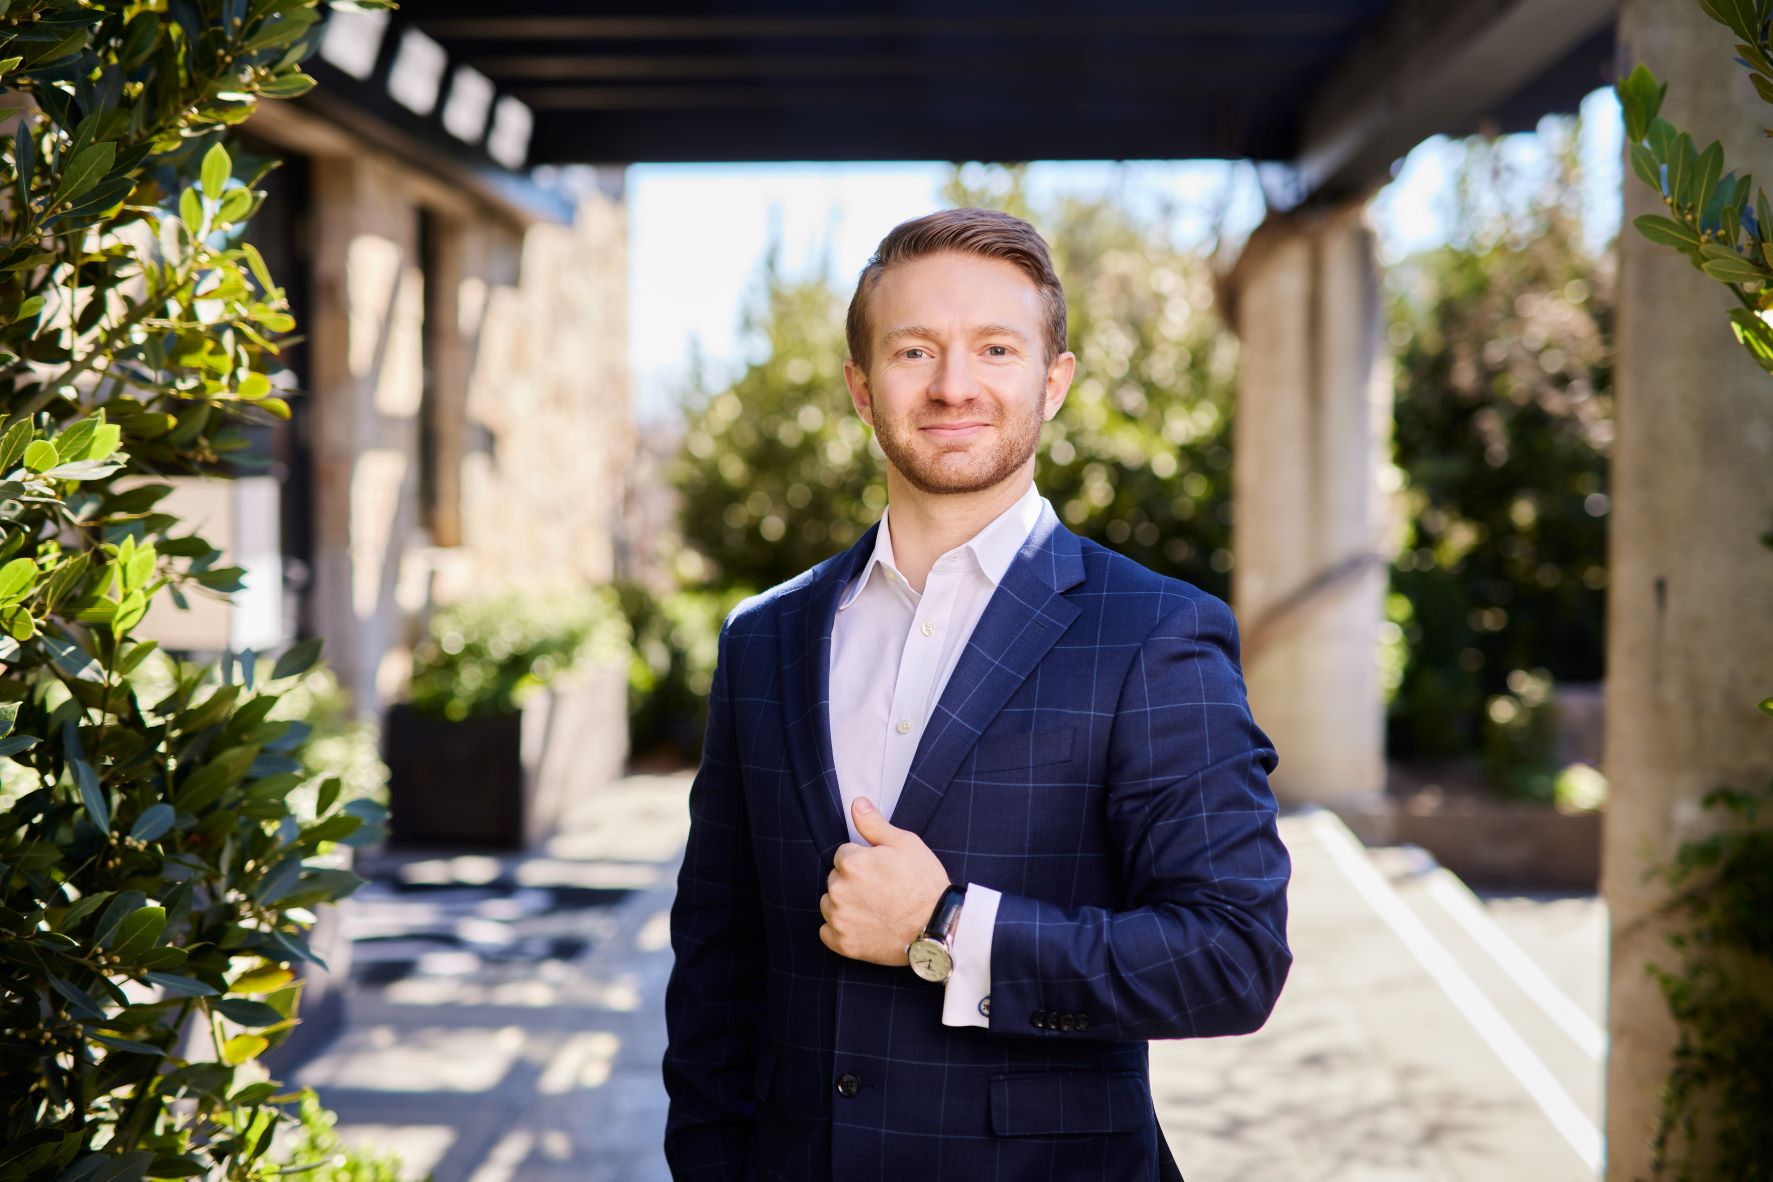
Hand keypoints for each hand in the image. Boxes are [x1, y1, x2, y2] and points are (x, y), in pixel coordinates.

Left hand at [818, 797, 952, 965]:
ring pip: (829, 903)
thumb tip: (857, 804)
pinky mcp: (843, 944)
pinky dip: (840, 929)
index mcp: (852, 864)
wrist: (937, 926)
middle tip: (880, 890)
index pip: (844, 854)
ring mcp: (840, 919)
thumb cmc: (924, 884)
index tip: (881, 871)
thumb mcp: (905, 844)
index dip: (864, 860)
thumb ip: (874, 824)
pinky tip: (862, 925)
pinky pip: (827, 931)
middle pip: (836, 878)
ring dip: (844, 903)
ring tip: (873, 907)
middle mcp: (839, 890)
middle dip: (852, 881)